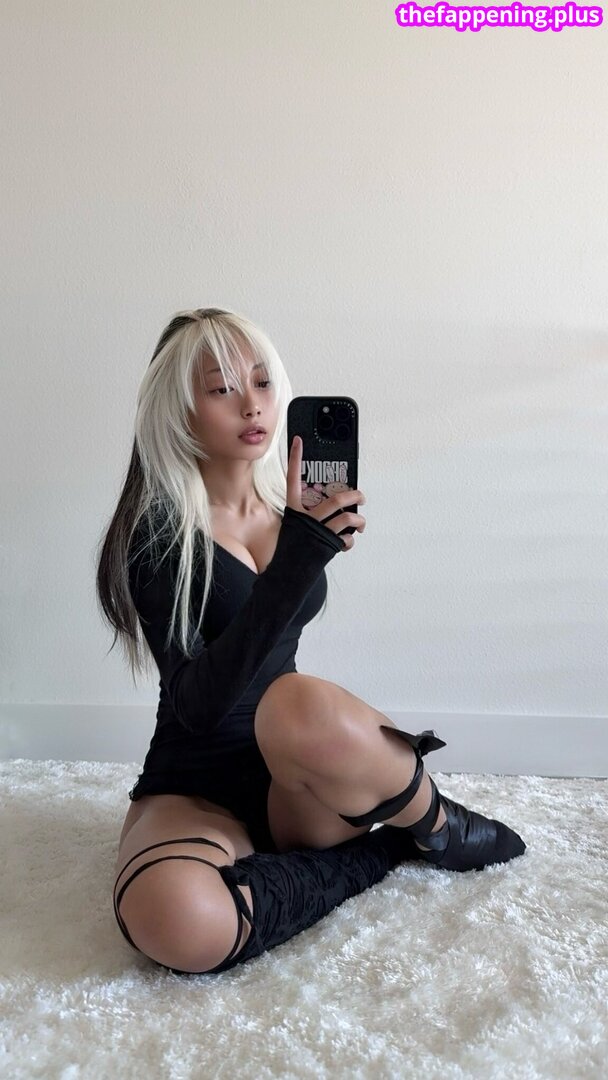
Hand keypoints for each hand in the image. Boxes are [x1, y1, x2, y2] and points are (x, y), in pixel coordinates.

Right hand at [286, 435, 365, 550]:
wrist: (287, 575)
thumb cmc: (292, 549)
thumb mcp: (294, 527)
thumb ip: (310, 515)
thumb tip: (334, 509)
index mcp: (293, 510)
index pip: (292, 479)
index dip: (295, 459)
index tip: (298, 440)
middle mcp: (305, 518)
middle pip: (337, 499)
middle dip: (355, 496)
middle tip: (361, 497)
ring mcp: (317, 532)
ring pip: (348, 519)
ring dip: (360, 521)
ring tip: (361, 524)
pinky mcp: (327, 546)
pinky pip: (346, 538)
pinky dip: (349, 541)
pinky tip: (345, 543)